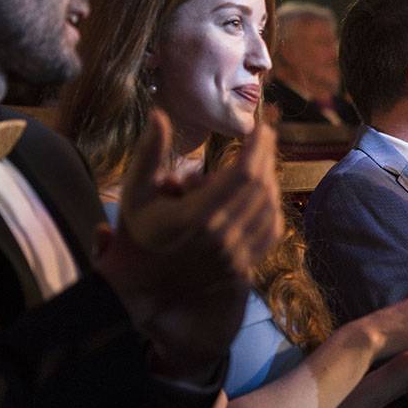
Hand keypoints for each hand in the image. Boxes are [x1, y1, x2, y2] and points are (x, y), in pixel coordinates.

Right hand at [95, 109, 284, 376]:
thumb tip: (159, 115)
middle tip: (264, 138)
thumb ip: (149, 154)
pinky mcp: (242, 268)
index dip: (258, 148)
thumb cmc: (135, 238)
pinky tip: (263, 195)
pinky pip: (271, 232)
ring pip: (271, 209)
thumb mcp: (134, 194)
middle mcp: (222, 238)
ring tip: (261, 163)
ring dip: (271, 181)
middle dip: (266, 157)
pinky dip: (273, 208)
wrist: (139, 292)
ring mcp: (235, 257)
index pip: (244, 175)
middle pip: (262, 188)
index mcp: (197, 217)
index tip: (260, 128)